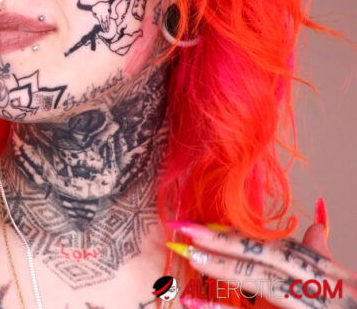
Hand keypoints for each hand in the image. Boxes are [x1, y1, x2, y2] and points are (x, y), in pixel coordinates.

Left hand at [165, 202, 356, 307]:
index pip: (284, 249)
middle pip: (271, 260)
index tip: (207, 226)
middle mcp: (330, 293)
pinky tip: (194, 302)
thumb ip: (320, 262)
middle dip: (226, 243)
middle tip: (186, 231)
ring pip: (265, 284)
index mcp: (337, 279)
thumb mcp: (342, 290)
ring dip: (223, 269)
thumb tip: (315, 228)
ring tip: (189, 257)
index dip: (244, 236)